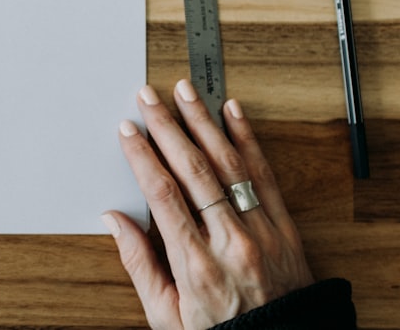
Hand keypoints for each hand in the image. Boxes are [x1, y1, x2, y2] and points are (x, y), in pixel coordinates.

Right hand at [101, 80, 314, 328]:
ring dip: (204, 123)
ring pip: (229, 165)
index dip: (142, 156)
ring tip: (186, 93)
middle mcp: (231, 243)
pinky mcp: (285, 229)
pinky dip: (249, 141)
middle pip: (194, 170)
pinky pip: (266, 176)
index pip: (163, 195)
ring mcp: (262, 232)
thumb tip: (114, 221)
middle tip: (148, 97)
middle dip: (167, 127)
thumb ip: (139, 265)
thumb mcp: (166, 316)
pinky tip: (234, 114)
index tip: (127, 131)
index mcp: (196, 265)